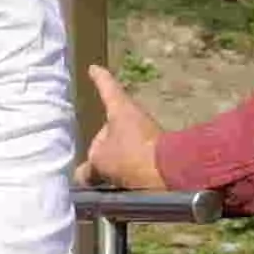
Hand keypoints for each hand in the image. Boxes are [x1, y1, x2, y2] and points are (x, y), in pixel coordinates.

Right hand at [81, 65, 185, 195]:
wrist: (170, 174)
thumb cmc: (131, 157)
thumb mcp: (100, 162)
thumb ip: (88, 167)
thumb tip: (84, 175)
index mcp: (121, 109)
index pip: (107, 89)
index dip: (99, 79)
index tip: (94, 69)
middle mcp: (136, 118)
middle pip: (110, 126)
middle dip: (102, 142)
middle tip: (93, 164)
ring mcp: (147, 135)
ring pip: (120, 146)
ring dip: (112, 159)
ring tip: (106, 178)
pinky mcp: (155, 154)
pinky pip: (131, 161)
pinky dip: (123, 171)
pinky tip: (118, 185)